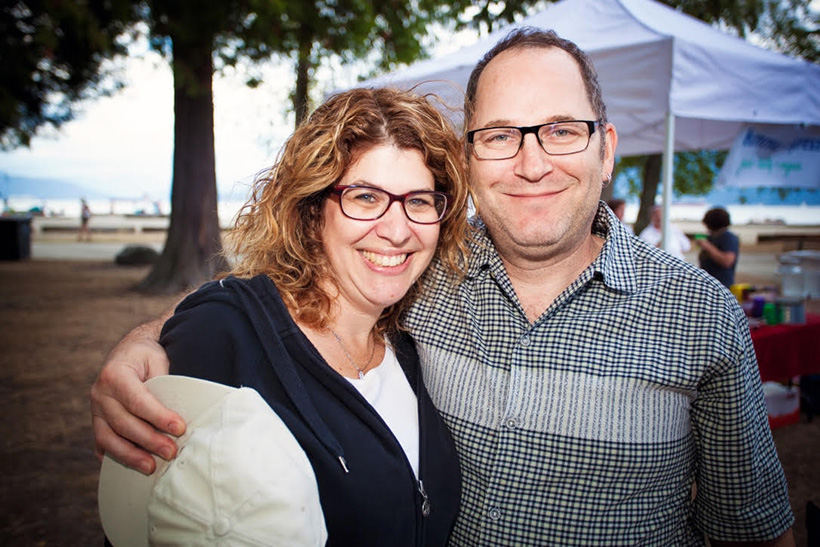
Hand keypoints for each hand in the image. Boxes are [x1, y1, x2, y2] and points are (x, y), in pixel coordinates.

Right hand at [90, 319, 179, 474]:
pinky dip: (115, 456)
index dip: (158, 417)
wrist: (129, 351)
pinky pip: (102, 442)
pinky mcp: (97, 421)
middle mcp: (100, 393)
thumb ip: (165, 382)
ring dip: (130, 455)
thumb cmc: (147, 355)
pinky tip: (129, 467)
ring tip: (151, 468)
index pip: (138, 400)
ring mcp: (95, 409)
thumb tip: (181, 409)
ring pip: (108, 437)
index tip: (179, 428)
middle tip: (171, 452)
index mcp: (115, 374)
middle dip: (149, 440)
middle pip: (123, 423)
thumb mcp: (158, 359)